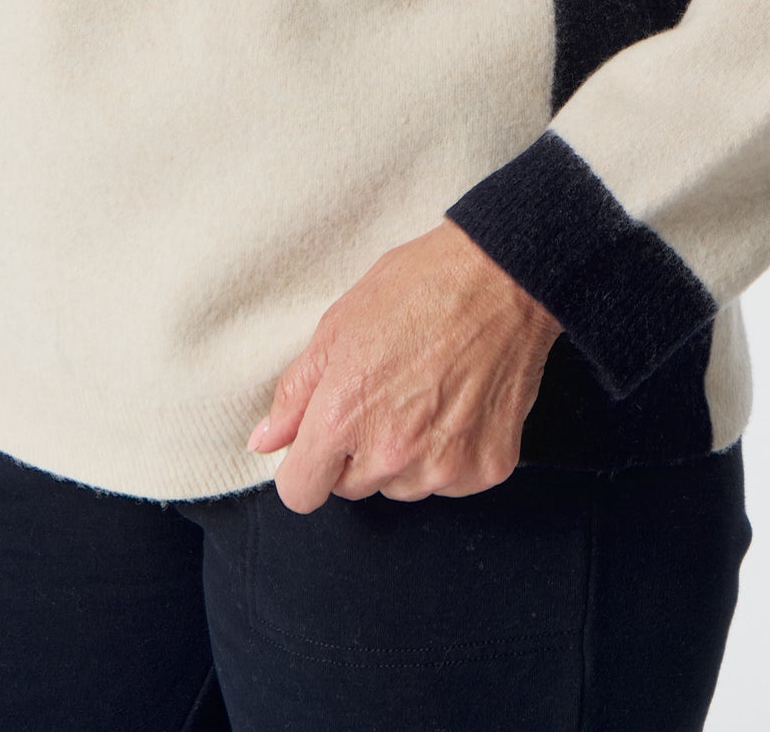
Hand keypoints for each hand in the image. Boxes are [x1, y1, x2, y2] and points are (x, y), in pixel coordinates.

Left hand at [246, 219, 562, 512]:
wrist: (501, 277)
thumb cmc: (418, 288)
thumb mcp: (338, 326)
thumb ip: (296, 392)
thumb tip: (267, 439)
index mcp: (343, 418)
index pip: (301, 492)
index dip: (305, 466)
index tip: (320, 444)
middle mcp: (391, 454)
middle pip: (353, 488)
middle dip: (358, 451)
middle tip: (385, 394)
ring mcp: (443, 466)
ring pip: (404, 487)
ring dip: (407, 456)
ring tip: (426, 393)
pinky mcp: (486, 468)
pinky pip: (453, 482)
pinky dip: (452, 453)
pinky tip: (459, 404)